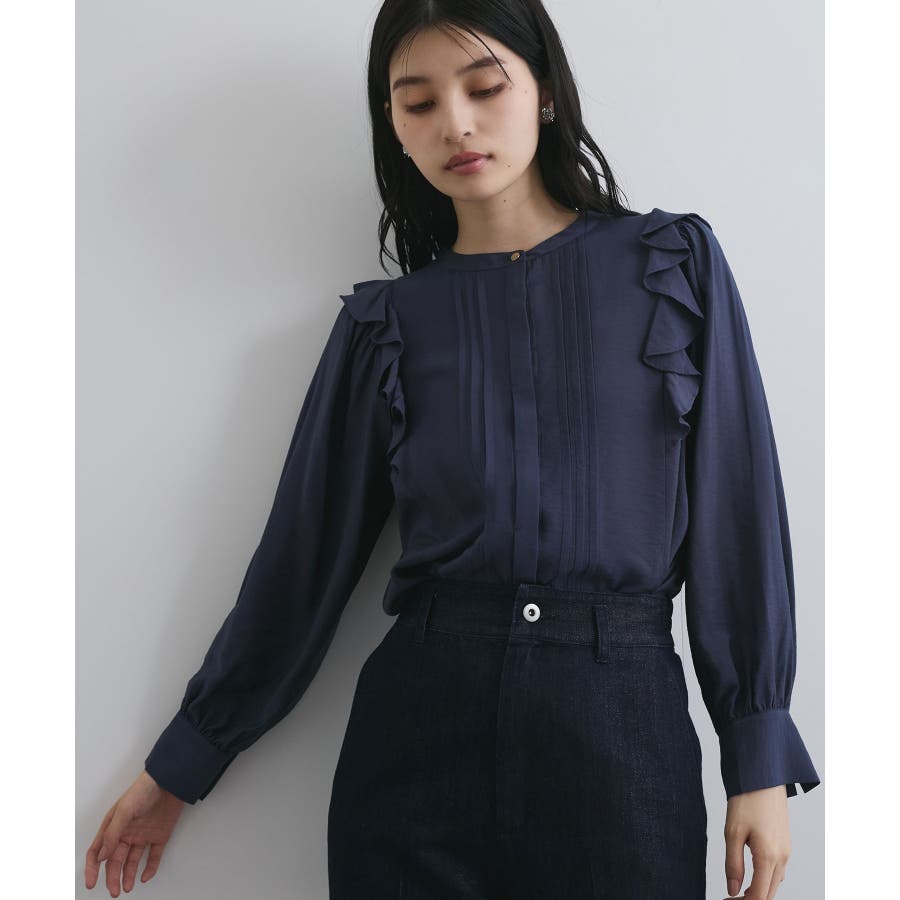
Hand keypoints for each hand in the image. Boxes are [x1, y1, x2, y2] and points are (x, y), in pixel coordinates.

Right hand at [85, 770, 185, 896]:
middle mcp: (126, 832)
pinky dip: (150, 868)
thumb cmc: (144, 789)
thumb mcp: (125, 810)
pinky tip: (145, 876)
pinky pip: (153, 856)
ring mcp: (142, 835)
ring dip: (128, 875)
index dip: (92, 868)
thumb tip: (102, 856)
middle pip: (115, 860)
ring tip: (126, 888)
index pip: (98, 851)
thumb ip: (113, 833)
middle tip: (114, 891)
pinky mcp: (159, 836)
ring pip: (132, 861)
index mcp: (113, 826)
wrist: (171, 781)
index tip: (91, 883)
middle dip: (112, 877)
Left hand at [722, 785, 790, 898]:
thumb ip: (733, 864)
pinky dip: (766, 879)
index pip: (760, 896)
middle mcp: (782, 857)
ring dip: (759, 891)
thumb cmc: (747, 799)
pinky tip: (752, 875)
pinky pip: (778, 870)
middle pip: (769, 893)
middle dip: (751, 899)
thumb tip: (732, 890)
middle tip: (730, 897)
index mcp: (769, 857)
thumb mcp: (733, 832)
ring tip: (738, 890)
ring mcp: (786, 850)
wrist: (764, 776)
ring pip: (775, 882)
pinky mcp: (785, 843)